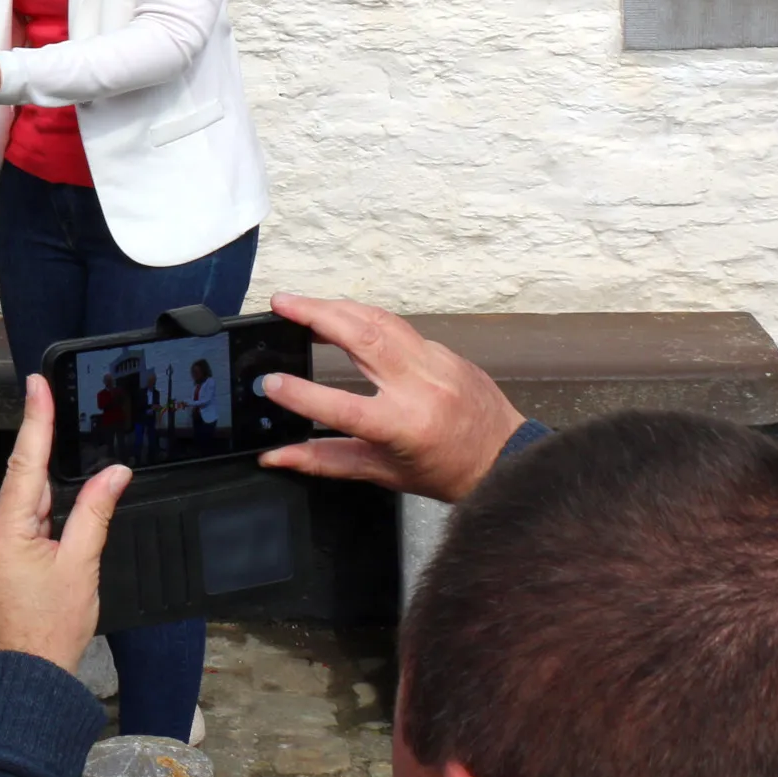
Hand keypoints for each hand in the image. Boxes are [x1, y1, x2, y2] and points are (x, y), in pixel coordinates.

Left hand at [0, 373, 129, 670]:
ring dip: (46, 526)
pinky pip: (10, 534)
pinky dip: (34, 539)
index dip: (35, 419)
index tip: (36, 384)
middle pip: (24, 492)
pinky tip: (47, 570)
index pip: (25, 461)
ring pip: (19, 515)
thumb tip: (114, 473)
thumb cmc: (50, 632)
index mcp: (5, 530)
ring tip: (60, 572)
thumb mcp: (82, 566)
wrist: (23, 679)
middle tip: (71, 542)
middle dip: (55, 500)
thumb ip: (95, 512)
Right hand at [255, 294, 528, 503]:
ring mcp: (436, 363)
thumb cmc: (445, 472)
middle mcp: (421, 387)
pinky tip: (342, 318)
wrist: (507, 458)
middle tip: (280, 303)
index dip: (302, 395)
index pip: (343, 407)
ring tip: (301, 304)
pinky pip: (398, 327)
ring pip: (381, 320)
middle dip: (317, 314)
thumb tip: (275, 457)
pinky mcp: (443, 351)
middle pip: (363, 336)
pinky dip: (364, 319)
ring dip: (337, 306)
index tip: (270, 382)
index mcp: (404, 427)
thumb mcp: (382, 473)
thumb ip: (325, 460)